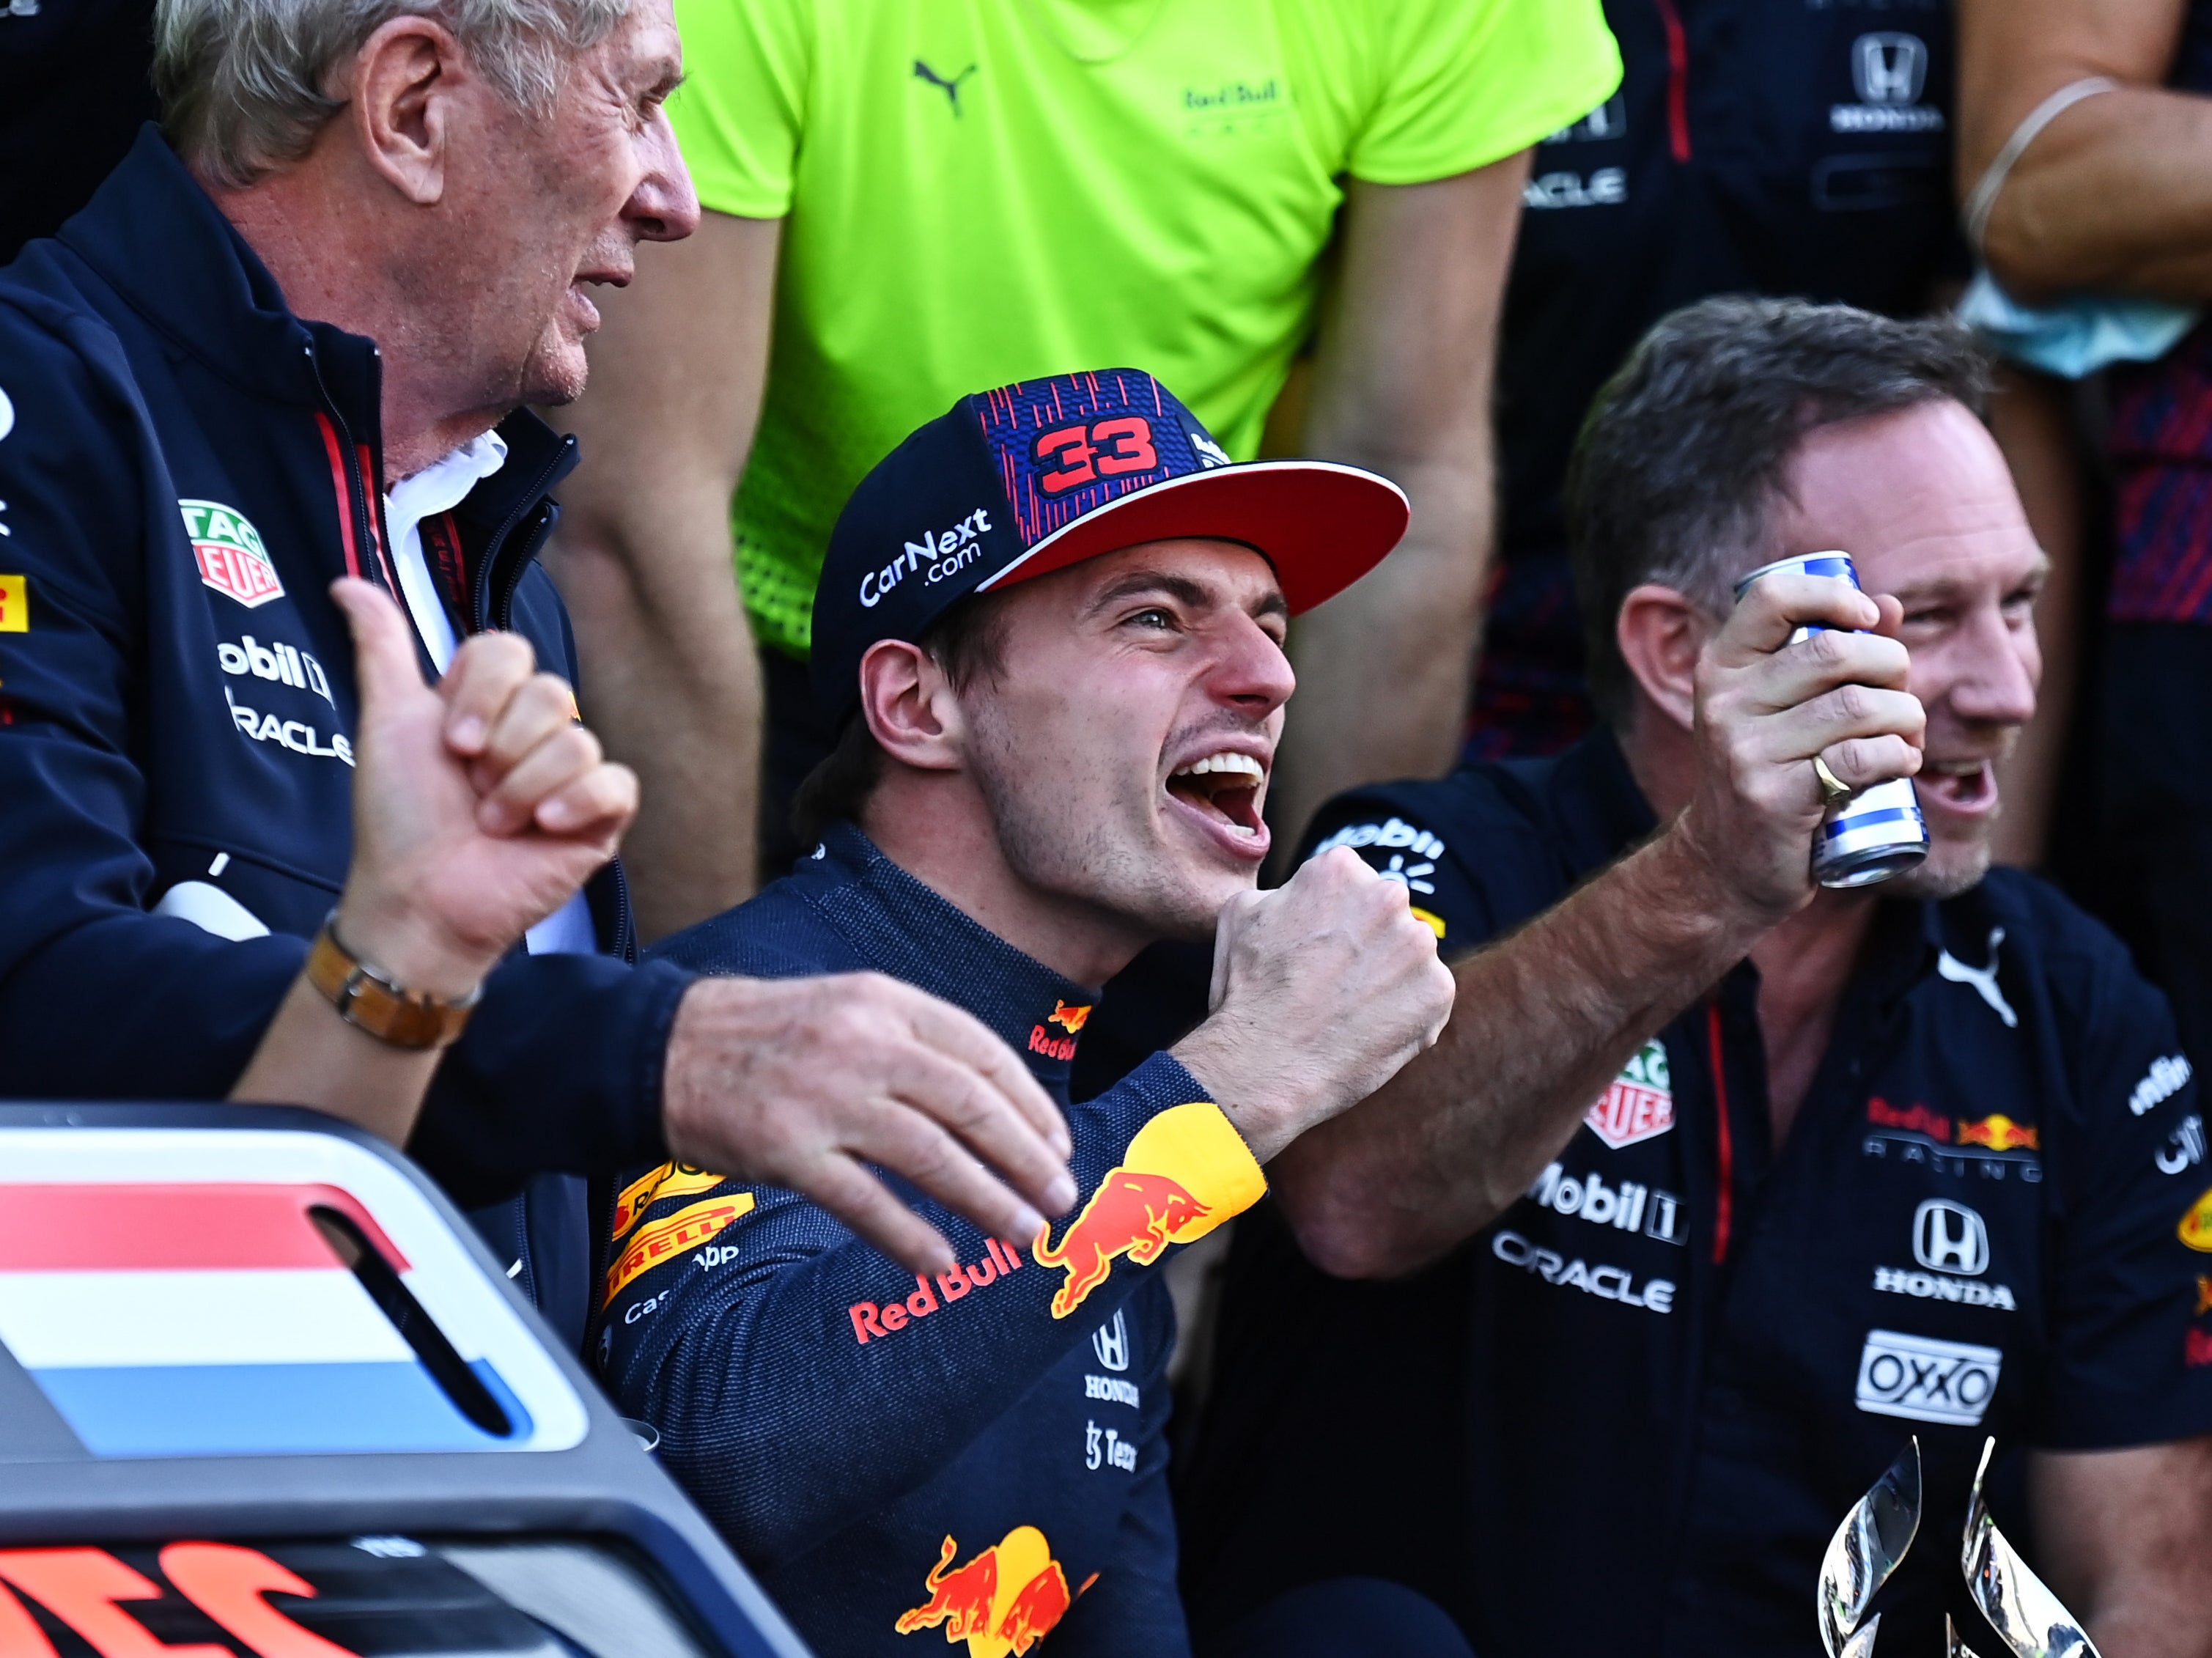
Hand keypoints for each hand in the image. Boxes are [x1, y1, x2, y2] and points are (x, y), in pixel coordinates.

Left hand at [330, 578, 637, 992]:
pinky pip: (616, 783)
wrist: (419, 897)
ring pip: (577, 740)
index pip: (509, 651)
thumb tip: (346, 581)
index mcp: (489, 705)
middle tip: (472, 787)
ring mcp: (571, 777)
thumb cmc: (400, 820)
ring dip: (522, 787)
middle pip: (550, 692)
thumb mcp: (387, 723)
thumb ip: (382, 649)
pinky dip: (578, 801)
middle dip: (501, 745)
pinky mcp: (600, 819)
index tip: (450, 740)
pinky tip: (544, 825)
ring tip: (494, 822)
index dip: (482, 692)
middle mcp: (533, 734)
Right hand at [660, 972, 1077, 1275]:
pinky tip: (942, 1262)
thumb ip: (918, 1044)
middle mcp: (863, 1044)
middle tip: (1062, 1198)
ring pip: (930, 1155)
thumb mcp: (851, 1006)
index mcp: (887, 1002)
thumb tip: (995, 1106)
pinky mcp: (787, 1151)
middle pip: (969, 1105)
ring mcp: (824, 1098)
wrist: (665, 1047)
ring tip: (1025, 1233)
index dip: (1030, 1106)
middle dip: (1026, 1157)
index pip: (983, 1054)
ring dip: (987, 1199)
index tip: (1059, 1147)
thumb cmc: (772, 1035)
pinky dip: (909, 1236)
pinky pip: (864, 1202)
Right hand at [1172, 847, 1454, 1162]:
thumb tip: (1303, 895)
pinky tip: (1368, 1031)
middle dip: (1367, 942)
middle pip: (1386, 915)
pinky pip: (1426, 998)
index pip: (1351, 886)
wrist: (1267, 1064)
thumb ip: (1286, 890)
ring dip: (1389, 977)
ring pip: (1410, 956)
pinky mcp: (1438, 990)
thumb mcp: (1242, 912)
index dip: (1332, 921)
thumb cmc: (1247, 990)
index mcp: (1340, 868)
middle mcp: (1387, 895)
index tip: (1315, 950)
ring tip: (1348, 1011)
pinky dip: (1405, 1015)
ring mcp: (1418, 944)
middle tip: (1332, 982)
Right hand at [1676, 571, 1924, 920]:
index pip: (1772, 597)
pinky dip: (1898, 757)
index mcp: (1722, 667)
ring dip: (1907, 717)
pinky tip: (1903, 763)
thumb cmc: (1768, 771)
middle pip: (1835, 651)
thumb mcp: (1779, 707)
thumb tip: (1890, 607)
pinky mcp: (1773, 798)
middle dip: (1892, 666)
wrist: (1725, 861)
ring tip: (1909, 735)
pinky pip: (1859, 760)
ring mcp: (1745, 751)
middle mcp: (1725, 703)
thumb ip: (1827, 652)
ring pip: (1857, 706)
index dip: (1833, 596)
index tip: (1869, 619)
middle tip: (1902, 696)